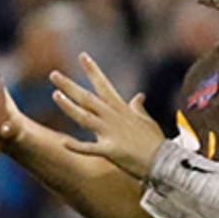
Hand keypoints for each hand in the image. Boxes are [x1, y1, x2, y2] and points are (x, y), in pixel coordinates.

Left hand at [49, 52, 164, 178]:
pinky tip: (63, 143)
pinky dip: (77, 146)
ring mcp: (111, 134)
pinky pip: (90, 149)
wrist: (165, 162)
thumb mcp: (147, 121)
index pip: (104, 85)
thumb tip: (139, 96)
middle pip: (87, 98)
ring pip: (84, 117)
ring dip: (69, 107)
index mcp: (122, 109)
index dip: (93, 70)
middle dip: (70, 86)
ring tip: (55, 95)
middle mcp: (113, 118)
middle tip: (53, 74)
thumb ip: (138, 108)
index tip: (82, 56)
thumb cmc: (156, 142)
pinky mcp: (111, 151)